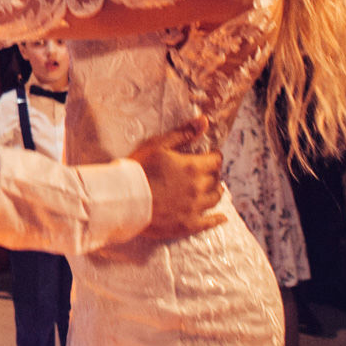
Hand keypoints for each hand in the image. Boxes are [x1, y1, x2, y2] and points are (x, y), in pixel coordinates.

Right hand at [129, 116, 225, 240]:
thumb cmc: (139, 169)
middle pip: (215, 179)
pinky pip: (209, 223)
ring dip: (215, 192)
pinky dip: (217, 219)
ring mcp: (194, 208)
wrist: (124, 199)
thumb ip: (183, 133)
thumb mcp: (158, 145)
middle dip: (213, 173)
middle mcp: (198, 188)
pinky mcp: (188, 224)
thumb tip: (204, 121)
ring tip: (212, 189)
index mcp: (192, 167)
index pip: (216, 160)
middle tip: (207, 172)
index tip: (210, 155)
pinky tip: (222, 218)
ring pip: (214, 199)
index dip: (214, 156)